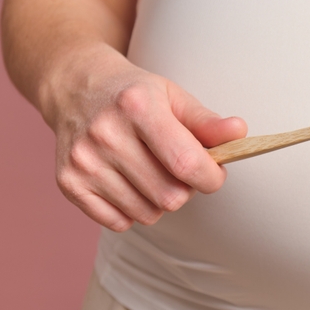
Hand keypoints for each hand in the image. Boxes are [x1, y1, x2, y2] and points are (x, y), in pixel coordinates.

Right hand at [47, 49, 246, 230]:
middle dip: (185, 189)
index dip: (211, 178)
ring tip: (151, 173)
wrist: (75, 87)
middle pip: (169, 197)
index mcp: (137, 106)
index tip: (214, 174)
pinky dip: (132, 211)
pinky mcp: (68, 183)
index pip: (186, 163)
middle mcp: (105, 134)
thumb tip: (240, 132)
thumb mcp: (173, 96)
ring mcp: (83, 161)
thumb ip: (207, 122)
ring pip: (147, 214)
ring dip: (159, 201)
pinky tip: (128, 182)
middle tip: (178, 170)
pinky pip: (119, 223)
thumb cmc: (134, 95)